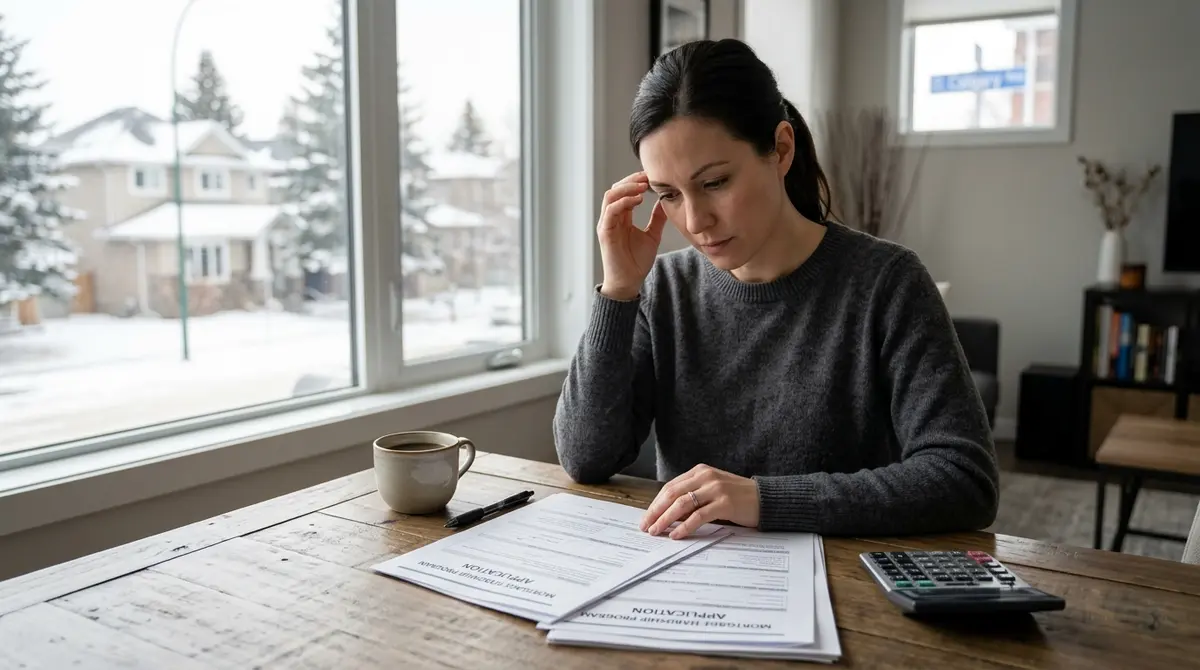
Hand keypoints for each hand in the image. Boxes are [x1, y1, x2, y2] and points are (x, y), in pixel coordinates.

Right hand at [596, 172, 668, 299]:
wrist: (629, 282)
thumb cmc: (637, 262)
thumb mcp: (652, 235)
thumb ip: (657, 219)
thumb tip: (665, 202)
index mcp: (622, 217)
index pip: (625, 192)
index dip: (636, 182)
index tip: (653, 177)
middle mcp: (612, 218)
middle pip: (616, 189)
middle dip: (631, 180)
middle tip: (648, 177)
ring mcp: (607, 224)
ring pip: (611, 196)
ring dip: (627, 188)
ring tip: (643, 186)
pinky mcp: (605, 232)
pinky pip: (610, 211)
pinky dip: (623, 202)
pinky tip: (637, 200)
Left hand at [639, 464, 760, 538]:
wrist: (766, 499)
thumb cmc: (737, 497)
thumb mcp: (712, 490)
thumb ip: (693, 497)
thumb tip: (667, 515)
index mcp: (700, 471)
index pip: (670, 487)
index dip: (655, 503)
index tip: (646, 518)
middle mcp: (706, 477)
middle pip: (672, 494)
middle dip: (656, 512)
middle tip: (646, 527)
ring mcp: (715, 489)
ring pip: (682, 504)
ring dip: (665, 520)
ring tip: (656, 531)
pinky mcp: (725, 503)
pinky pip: (698, 516)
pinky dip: (684, 527)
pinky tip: (676, 535)